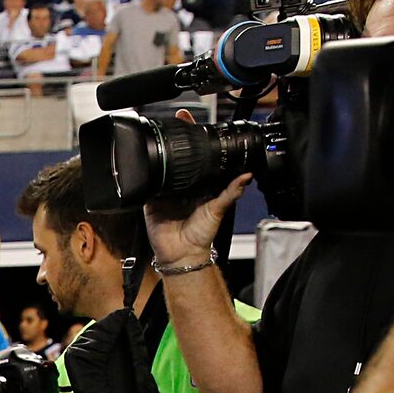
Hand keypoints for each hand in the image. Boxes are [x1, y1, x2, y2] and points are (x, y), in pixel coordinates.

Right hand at [145, 147, 249, 264]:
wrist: (183, 255)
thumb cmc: (202, 235)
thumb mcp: (219, 209)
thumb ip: (231, 192)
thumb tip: (246, 176)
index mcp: (197, 187)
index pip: (196, 165)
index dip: (196, 151)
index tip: (197, 137)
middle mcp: (181, 189)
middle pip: (177, 166)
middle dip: (175, 153)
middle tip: (177, 138)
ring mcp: (165, 195)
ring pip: (161, 173)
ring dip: (160, 165)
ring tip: (163, 153)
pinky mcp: (150, 203)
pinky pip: (147, 187)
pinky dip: (148, 180)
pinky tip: (151, 174)